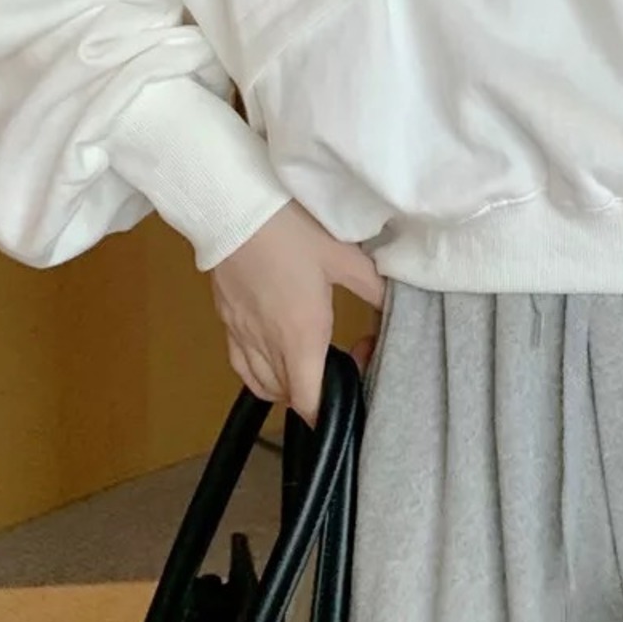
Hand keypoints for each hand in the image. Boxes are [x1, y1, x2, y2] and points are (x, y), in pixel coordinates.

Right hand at [209, 199, 386, 425]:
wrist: (236, 209)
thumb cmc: (294, 232)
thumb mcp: (345, 257)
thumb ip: (374, 289)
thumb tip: (396, 308)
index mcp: (301, 335)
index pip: (307, 401)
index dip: (327, 412)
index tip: (348, 394)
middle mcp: (268, 344)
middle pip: (287, 396)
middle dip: (314, 393)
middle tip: (340, 362)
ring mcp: (241, 335)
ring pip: (262, 385)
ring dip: (287, 386)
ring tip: (310, 361)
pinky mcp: (225, 321)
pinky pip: (241, 365)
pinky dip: (260, 372)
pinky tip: (276, 348)